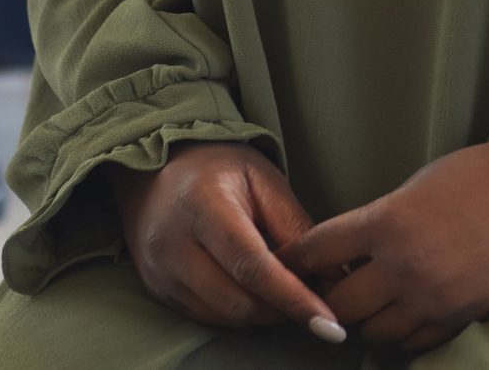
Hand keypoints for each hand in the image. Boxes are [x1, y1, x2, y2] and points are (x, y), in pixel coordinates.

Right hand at [110, 143, 345, 343]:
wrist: (153, 168)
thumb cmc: (217, 167)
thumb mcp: (263, 179)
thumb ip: (295, 226)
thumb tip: (336, 274)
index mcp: (203, 205)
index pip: (252, 266)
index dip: (293, 297)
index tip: (328, 322)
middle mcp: (173, 243)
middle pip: (237, 300)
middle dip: (282, 310)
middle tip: (313, 302)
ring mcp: (159, 271)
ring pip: (221, 316)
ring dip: (261, 314)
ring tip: (285, 295)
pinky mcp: (156, 289)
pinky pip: (204, 317)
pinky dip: (236, 313)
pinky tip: (255, 296)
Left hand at [280, 136, 488, 355]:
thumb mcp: (426, 180)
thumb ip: (386, 215)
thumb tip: (357, 243)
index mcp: (390, 220)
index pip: (319, 250)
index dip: (296, 258)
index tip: (286, 262)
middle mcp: (406, 266)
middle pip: (339, 305)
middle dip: (328, 297)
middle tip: (329, 288)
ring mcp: (435, 298)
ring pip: (375, 331)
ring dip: (366, 319)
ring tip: (371, 301)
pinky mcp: (463, 317)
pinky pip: (414, 342)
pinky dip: (403, 332)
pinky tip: (406, 313)